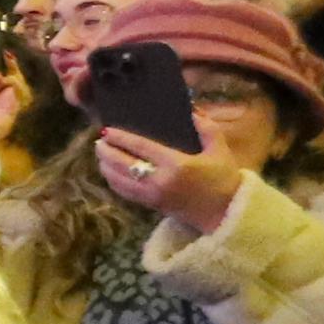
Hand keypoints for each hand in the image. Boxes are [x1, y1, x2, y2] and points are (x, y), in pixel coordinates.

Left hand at [94, 127, 243, 235]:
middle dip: (106, 151)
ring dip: (105, 166)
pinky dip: (112, 181)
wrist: (225, 212)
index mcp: (176, 165)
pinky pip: (124, 193)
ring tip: (101, 154)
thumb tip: (191, 110)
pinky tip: (110, 172)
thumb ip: (207, 128)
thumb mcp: (220, 150)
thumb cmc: (223, 179)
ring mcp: (153, 195)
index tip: (107, 130)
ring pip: (118, 180)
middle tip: (98, 140)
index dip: (120, 138)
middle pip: (122, 163)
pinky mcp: (151, 206)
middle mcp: (159, 180)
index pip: (140, 148)